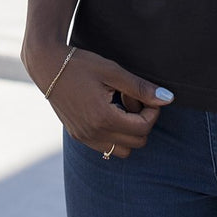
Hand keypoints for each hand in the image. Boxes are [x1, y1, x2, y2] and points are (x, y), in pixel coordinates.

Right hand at [30, 44, 173, 158]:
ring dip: (128, 133)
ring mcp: (84, 137)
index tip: (146, 95)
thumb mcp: (113, 72)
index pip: (143, 129)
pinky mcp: (77, 136)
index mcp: (103, 118)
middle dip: (141, 122)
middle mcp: (93, 133)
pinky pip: (105, 148)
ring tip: (120, 108)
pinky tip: (108, 112)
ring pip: (122, 151)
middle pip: (136, 143)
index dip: (152, 112)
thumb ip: (141, 88)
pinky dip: (114, 136)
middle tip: (131, 99)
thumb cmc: (82, 65)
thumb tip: (168, 99)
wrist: (48, 66)